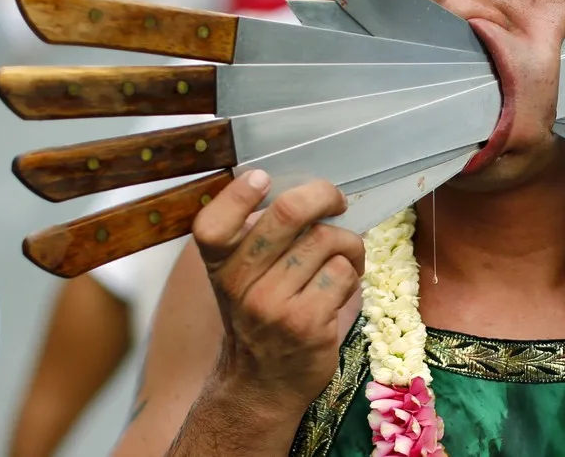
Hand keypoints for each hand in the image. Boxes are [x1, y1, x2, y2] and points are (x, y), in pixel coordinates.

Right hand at [191, 170, 362, 411]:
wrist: (262, 385)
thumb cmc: (261, 317)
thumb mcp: (242, 278)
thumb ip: (259, 237)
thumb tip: (308, 189)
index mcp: (219, 265)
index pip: (212, 224)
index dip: (237, 195)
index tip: (262, 179)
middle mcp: (239, 284)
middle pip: (288, 213)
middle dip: (324, 195)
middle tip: (337, 200)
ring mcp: (272, 305)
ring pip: (327, 240)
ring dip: (348, 243)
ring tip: (345, 257)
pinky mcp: (307, 323)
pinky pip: (343, 273)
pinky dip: (352, 273)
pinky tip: (344, 284)